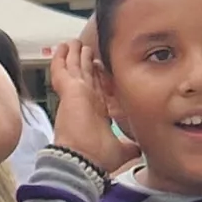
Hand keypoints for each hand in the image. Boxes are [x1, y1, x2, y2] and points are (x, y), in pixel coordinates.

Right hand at [44, 38, 124, 168]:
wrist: (82, 159)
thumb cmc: (97, 157)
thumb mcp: (121, 149)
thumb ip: (130, 146)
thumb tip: (141, 149)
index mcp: (94, 112)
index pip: (96, 89)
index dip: (97, 77)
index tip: (98, 66)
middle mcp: (83, 101)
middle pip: (83, 75)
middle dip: (84, 61)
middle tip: (85, 48)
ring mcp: (74, 95)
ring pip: (73, 68)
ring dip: (73, 55)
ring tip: (74, 42)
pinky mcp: (68, 90)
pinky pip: (61, 69)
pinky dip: (61, 58)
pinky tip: (62, 47)